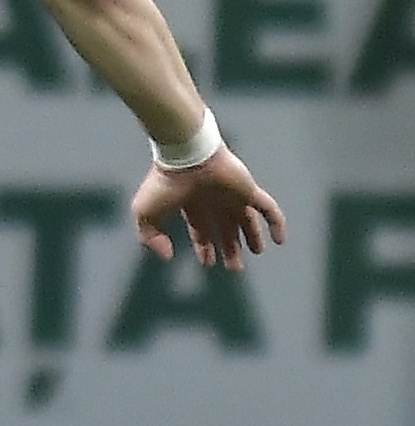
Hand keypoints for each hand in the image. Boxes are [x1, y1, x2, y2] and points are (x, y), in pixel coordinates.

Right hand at [132, 146, 283, 269]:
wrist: (186, 157)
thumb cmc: (164, 184)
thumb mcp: (145, 214)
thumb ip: (151, 238)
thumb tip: (166, 256)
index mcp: (191, 205)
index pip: (201, 230)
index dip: (204, 247)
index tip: (209, 263)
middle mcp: (214, 202)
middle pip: (226, 228)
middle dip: (230, 248)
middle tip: (235, 268)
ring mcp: (233, 195)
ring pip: (246, 220)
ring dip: (252, 237)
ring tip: (257, 252)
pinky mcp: (249, 191)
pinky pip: (268, 209)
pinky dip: (276, 224)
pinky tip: (280, 240)